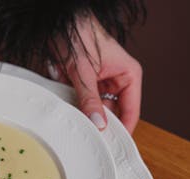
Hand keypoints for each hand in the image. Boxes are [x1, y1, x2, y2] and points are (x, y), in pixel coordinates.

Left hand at [47, 14, 142, 133]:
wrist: (58, 21)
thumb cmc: (78, 34)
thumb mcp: (83, 71)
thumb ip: (89, 99)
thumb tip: (98, 124)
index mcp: (128, 75)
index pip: (131, 111)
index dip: (122, 130)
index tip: (112, 146)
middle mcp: (116, 80)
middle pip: (110, 112)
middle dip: (96, 120)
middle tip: (87, 137)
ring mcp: (99, 82)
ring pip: (91, 107)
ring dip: (80, 110)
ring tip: (72, 113)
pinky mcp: (82, 82)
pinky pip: (78, 100)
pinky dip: (70, 102)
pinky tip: (64, 102)